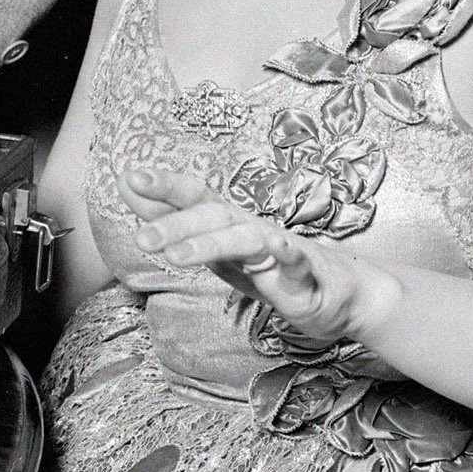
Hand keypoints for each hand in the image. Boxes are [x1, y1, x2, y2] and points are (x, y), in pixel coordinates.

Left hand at [120, 167, 398, 344]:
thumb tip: (130, 190)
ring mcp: (281, 248)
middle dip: (176, 223)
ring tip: (177, 256)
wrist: (343, 294)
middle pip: (213, 216)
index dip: (164, 187)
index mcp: (227, 224)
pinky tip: (274, 247)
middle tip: (142, 237)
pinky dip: (286, 253)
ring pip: (244, 239)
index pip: (194, 198)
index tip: (129, 177)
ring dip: (210, 244)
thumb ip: (174, 222)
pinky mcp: (307, 274)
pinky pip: (297, 261)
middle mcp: (251, 228)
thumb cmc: (273, 268)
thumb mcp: (215, 251)